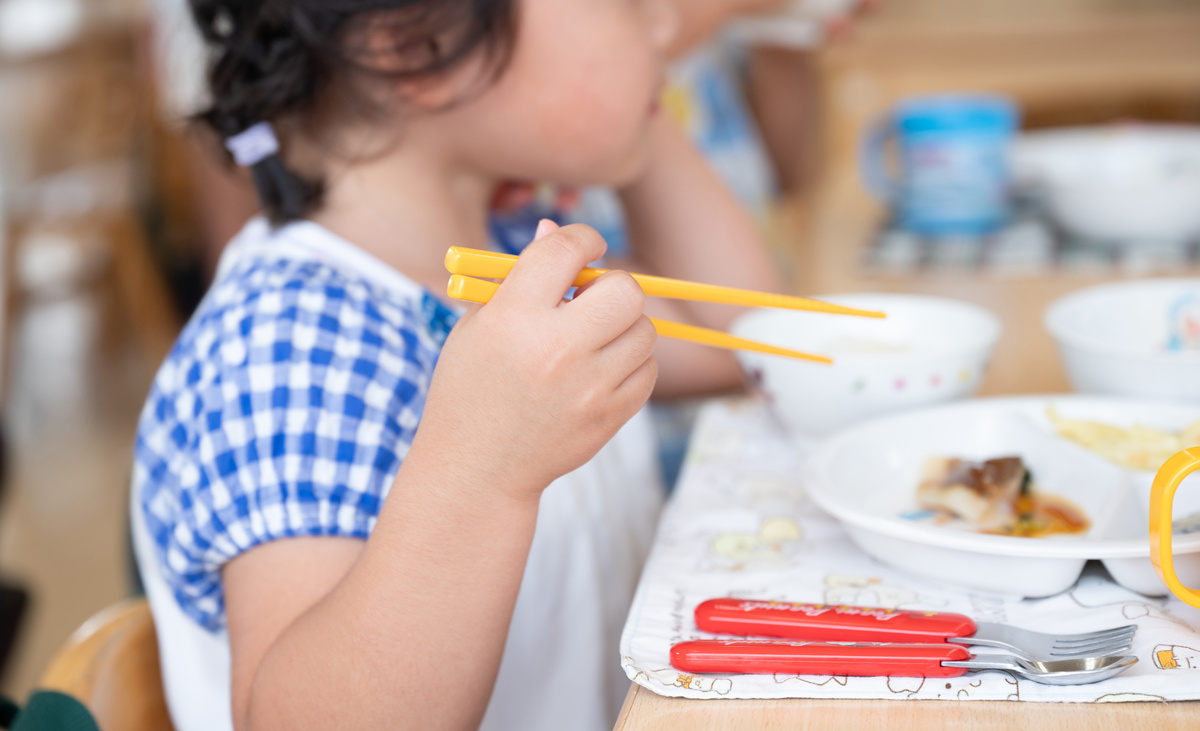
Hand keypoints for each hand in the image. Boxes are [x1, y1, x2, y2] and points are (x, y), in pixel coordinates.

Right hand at [408, 221, 657, 501]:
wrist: (477, 469)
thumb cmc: (472, 388)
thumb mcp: (478, 326)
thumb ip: (518, 277)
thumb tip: (555, 228)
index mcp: (514, 317)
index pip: (565, 250)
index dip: (582, 239)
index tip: (585, 248)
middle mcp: (556, 349)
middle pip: (624, 290)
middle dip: (612, 286)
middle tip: (593, 299)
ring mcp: (588, 387)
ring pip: (644, 330)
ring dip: (624, 327)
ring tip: (593, 340)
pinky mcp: (609, 416)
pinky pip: (648, 371)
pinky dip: (631, 364)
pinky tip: (600, 371)